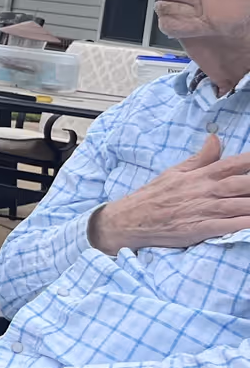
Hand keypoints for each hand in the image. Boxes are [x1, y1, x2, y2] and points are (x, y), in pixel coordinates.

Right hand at [88, 134, 249, 253]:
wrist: (130, 220)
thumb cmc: (153, 196)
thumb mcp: (175, 172)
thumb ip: (200, 158)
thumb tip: (215, 138)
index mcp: (200, 176)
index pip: (233, 164)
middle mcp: (204, 191)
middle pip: (241, 183)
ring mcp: (202, 210)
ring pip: (239, 205)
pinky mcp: (199, 229)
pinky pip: (228, 227)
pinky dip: (244, 224)